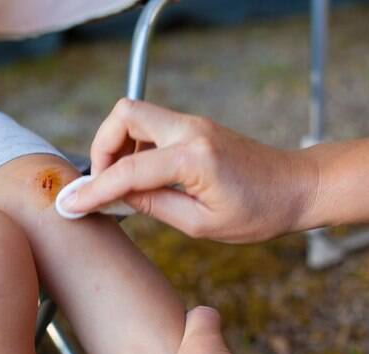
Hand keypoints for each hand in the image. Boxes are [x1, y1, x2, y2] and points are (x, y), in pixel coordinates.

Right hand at [61, 99, 318, 242]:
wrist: (296, 187)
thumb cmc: (259, 212)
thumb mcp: (202, 225)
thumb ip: (155, 207)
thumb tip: (119, 197)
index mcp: (194, 158)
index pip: (128, 170)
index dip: (95, 189)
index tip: (72, 204)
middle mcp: (190, 130)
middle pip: (124, 114)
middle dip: (101, 146)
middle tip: (102, 182)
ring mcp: (192, 124)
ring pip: (134, 114)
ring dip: (116, 143)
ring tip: (122, 182)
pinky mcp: (194, 127)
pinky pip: (150, 124)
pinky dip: (133, 144)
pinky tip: (142, 174)